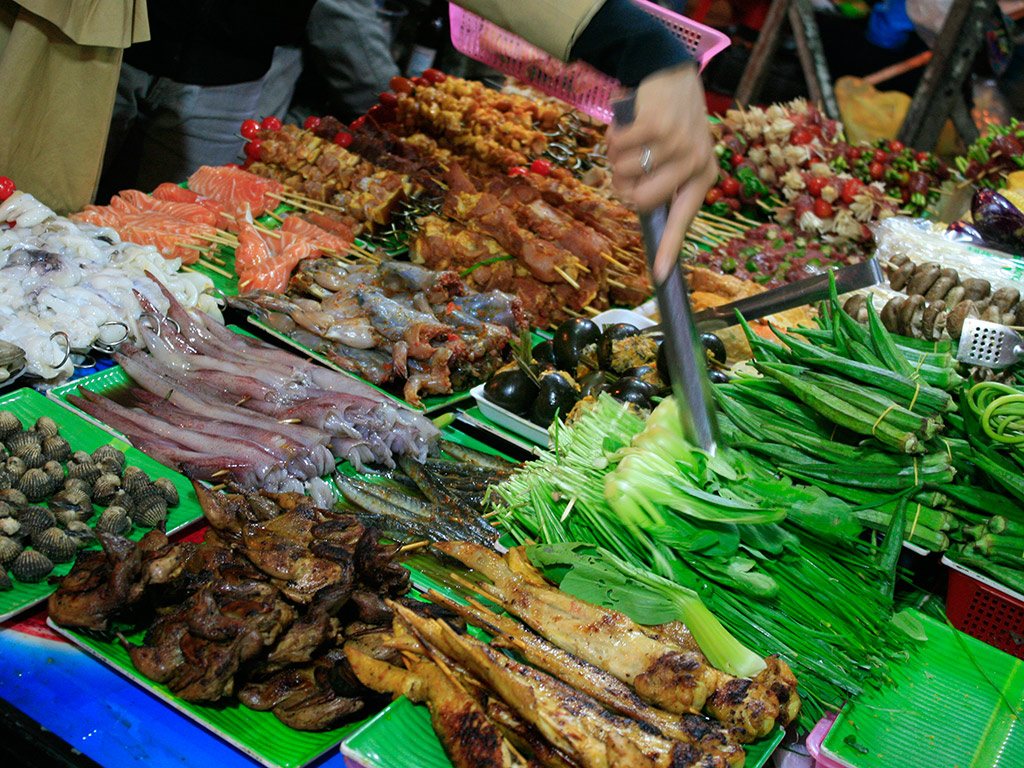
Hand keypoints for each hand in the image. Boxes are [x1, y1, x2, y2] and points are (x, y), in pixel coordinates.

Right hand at [606, 64, 716, 282]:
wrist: (668, 70)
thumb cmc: (667, 119)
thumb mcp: (676, 152)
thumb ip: (662, 181)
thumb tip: (638, 208)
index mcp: (701, 176)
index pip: (681, 221)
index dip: (667, 250)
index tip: (660, 277)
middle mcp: (695, 162)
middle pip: (640, 201)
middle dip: (621, 186)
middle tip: (625, 165)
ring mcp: (678, 144)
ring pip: (623, 174)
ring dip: (615, 156)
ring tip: (631, 136)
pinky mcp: (657, 126)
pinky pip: (617, 150)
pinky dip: (612, 137)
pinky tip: (627, 123)